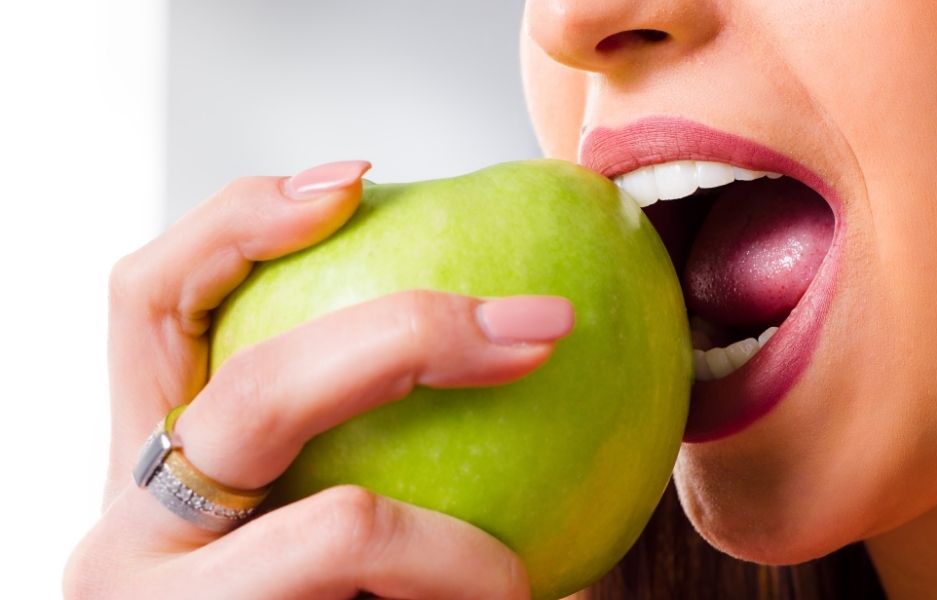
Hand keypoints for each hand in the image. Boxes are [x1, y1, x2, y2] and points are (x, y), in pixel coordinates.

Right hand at [64, 161, 571, 598]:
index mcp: (149, 462)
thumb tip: (526, 345)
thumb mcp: (312, 530)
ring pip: (344, 528)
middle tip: (540, 330)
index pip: (150, 300)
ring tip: (519, 587)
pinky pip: (375, 594)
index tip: (362, 179)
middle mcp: (126, 528)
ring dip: (464, 553)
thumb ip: (358, 445)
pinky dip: (461, 592)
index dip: (239, 220)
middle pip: (256, 389)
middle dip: (414, 336)